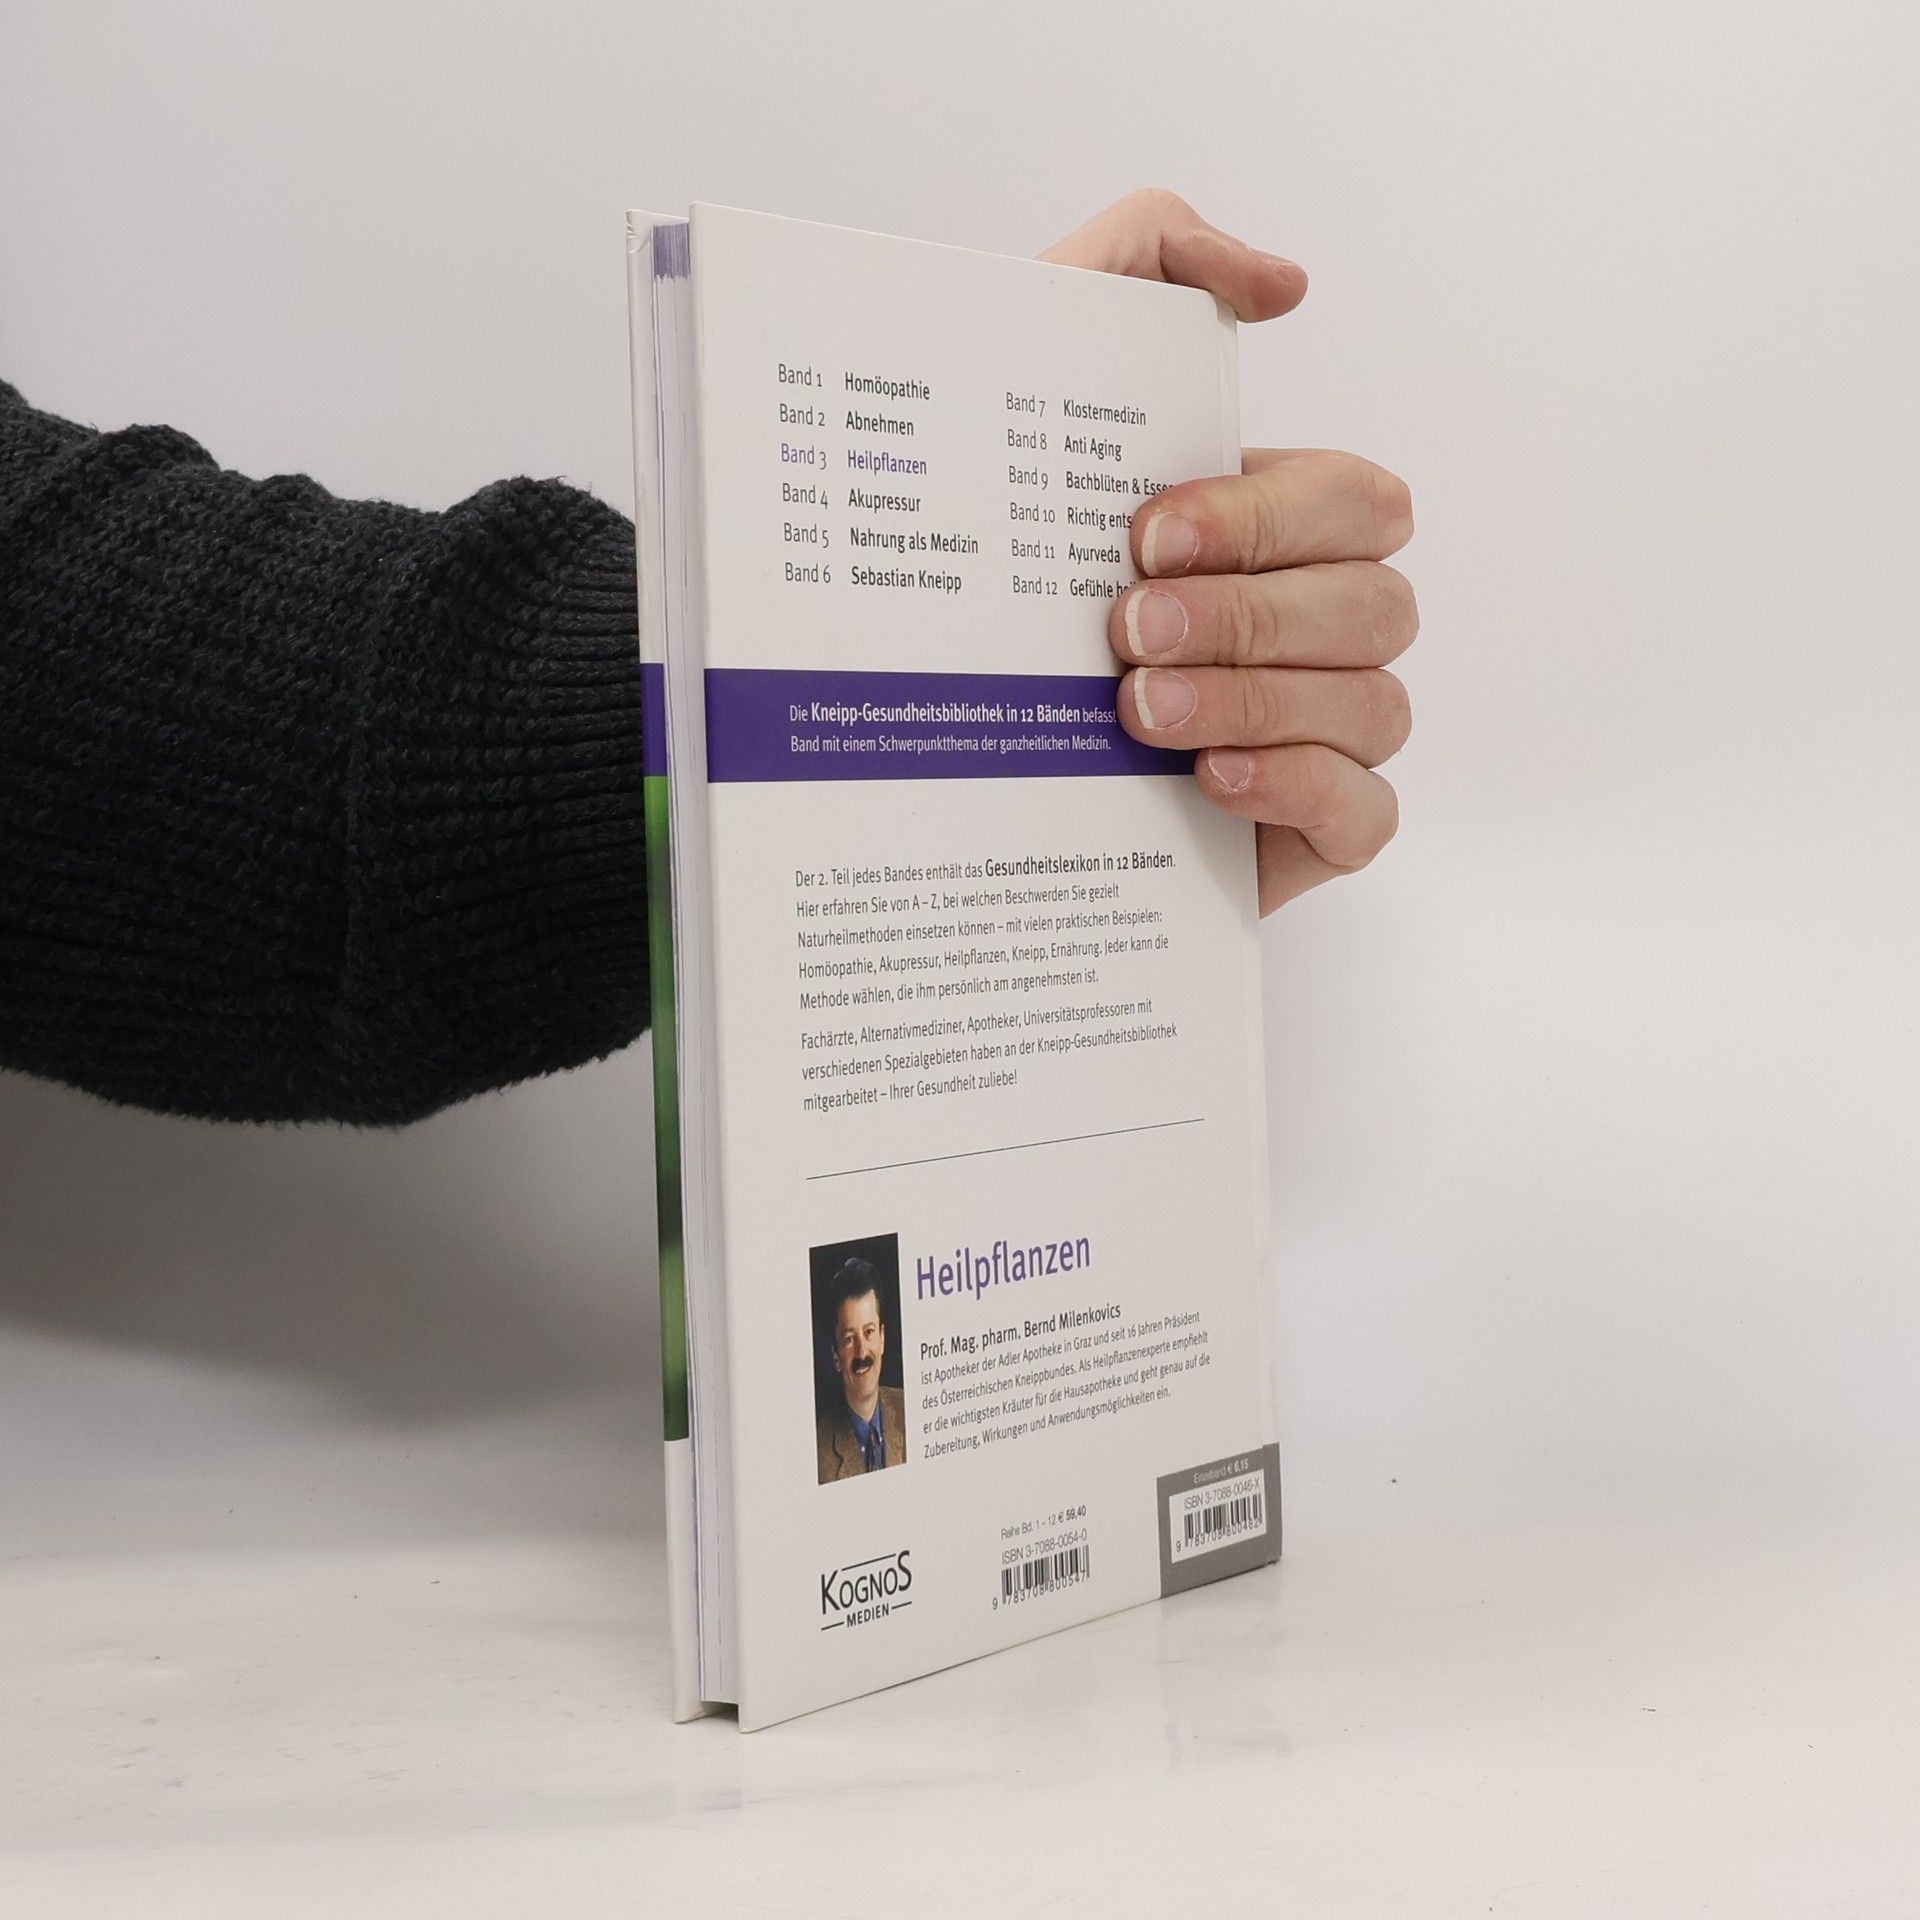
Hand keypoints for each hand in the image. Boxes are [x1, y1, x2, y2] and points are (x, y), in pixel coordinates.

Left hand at [1042, 190, 1416, 914]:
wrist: (917, 743)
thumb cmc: (990, 568)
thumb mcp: (1033, 375)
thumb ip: (1143, 263)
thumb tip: (1281, 282)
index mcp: (1271, 533)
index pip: (1356, 503)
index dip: (1267, 518)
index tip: (1143, 537)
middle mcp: (1311, 626)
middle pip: (1373, 603)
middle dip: (1250, 616)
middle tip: (1125, 633)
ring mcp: (1320, 731)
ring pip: (1375, 704)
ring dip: (1259, 700)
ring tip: (1138, 713)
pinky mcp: (1307, 831)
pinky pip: (1367, 812)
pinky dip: (1298, 787)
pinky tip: (1207, 780)